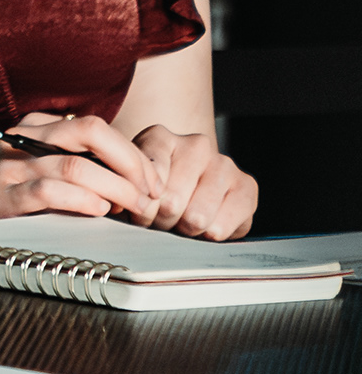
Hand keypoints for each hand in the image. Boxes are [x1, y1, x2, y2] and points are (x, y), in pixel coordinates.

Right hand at [0, 116, 158, 227]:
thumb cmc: (17, 203)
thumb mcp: (50, 174)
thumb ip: (86, 166)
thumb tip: (145, 177)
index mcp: (38, 127)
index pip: (97, 127)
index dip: (134, 155)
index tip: (154, 184)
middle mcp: (23, 138)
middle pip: (91, 132)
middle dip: (131, 164)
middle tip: (151, 195)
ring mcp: (8, 166)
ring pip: (77, 165)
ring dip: (117, 190)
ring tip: (134, 211)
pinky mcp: (1, 195)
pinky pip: (49, 191)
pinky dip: (82, 201)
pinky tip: (99, 213)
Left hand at [131, 126, 258, 238]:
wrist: (191, 193)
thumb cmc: (155, 189)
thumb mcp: (131, 184)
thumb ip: (127, 189)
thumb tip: (128, 204)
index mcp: (160, 137)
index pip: (146, 176)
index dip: (140, 203)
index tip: (138, 209)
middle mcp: (195, 145)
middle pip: (171, 202)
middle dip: (162, 221)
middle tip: (161, 220)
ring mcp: (224, 164)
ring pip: (197, 217)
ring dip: (186, 230)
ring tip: (181, 222)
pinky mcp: (247, 187)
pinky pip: (221, 227)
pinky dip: (209, 236)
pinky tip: (205, 226)